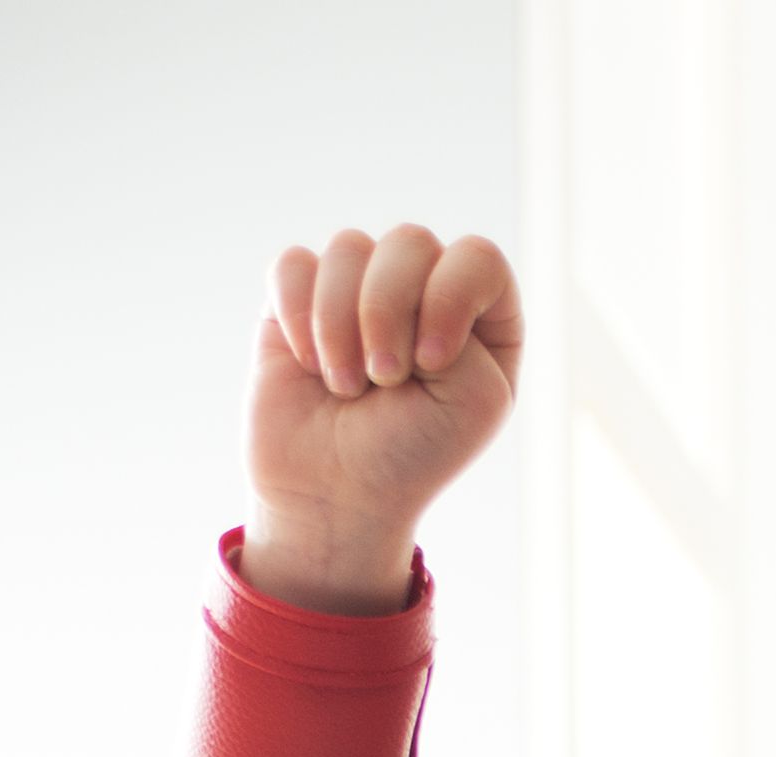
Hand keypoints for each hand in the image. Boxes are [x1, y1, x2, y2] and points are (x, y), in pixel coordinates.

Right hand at [241, 224, 522, 613]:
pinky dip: (299, 316)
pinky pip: (293, 264)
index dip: (449, 297)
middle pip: (410, 241)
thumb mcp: (475, 399)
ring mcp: (360, 290)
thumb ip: (461, 317)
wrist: (336, 496)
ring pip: (349, 248)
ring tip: (346, 387)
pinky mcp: (300, 299)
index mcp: (482, 317)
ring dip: (341, 325)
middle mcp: (424, 291)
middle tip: (383, 379)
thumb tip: (386, 264)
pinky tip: (309, 365)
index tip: (431, 362)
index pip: (477, 257)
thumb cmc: (414, 454)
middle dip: (388, 311)